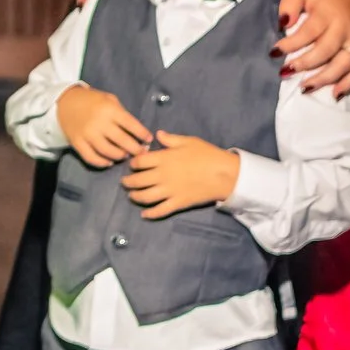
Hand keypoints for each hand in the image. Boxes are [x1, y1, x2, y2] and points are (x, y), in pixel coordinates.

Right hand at [56, 85, 151, 168]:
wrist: (65, 102)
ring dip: (120, 156)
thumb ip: (122, 114)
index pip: (131, 124)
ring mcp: (87, 133)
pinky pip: (91, 157)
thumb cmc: (92, 100)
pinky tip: (109, 162)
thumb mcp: (109, 99)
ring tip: (125, 156)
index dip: (142, 134)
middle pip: (122, 141)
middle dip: (135, 149)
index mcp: (109, 109)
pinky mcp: (77, 142)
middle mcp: (99, 122)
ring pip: (108, 151)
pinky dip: (102, 163)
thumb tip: (137, 132)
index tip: (149, 140)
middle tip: (142, 153)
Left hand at [124, 132, 240, 217]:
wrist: (224, 174)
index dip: (133, 163)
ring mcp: (169, 190)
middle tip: (124, 182)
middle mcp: (162, 175)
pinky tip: (144, 215)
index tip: (132, 164)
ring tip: (131, 196)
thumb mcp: (188, 141)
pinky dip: (151, 214)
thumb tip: (157, 134)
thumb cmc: (207, 154)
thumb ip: (170, 139)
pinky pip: (161, 210)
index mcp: (164, 158)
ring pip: (145, 197)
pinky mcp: (178, 203)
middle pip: (138, 180)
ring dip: (135, 197)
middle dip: (128, 182)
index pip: (139, 161)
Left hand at [276, 0, 349, 96]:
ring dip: (324, 79)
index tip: (274, 53)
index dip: (290, 44)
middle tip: (285, 72)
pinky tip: (334, 95)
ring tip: (304, 88)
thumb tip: (282, 24)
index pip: (309, 32)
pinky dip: (348, 84)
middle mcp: (343, 29)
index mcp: (327, 13)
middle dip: (305, 64)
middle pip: (326, 51)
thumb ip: (289, 4)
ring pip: (343, 65)